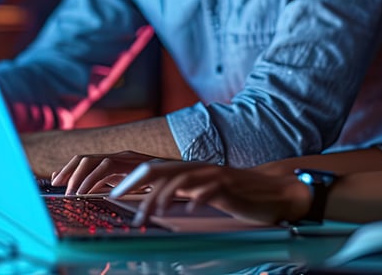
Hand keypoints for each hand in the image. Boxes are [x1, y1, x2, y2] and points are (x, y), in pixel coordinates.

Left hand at [51, 150, 164, 194]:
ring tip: (75, 194)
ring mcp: (129, 159)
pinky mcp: (139, 164)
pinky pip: (112, 168)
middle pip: (86, 158)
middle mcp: (120, 156)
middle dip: (70, 173)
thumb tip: (82, 191)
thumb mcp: (127, 186)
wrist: (187, 177)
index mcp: (115, 161)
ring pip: (98, 162)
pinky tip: (93, 192)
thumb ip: (108, 185)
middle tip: (62, 190)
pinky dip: (98, 179)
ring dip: (83, 178)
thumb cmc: (157, 185)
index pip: (84, 160)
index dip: (67, 169)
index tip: (54, 182)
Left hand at [108, 161, 311, 226]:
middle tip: (112, 198)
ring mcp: (212, 175)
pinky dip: (195, 198)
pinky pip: (208, 190)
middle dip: (131, 182)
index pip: (149, 168)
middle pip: (156, 168)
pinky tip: (185, 210)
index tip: (108, 193)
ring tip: (147, 215)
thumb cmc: (233, 194)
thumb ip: (178, 191)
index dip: (126, 178)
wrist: (273, 190)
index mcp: (186, 169)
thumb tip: (152, 202)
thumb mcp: (199, 191)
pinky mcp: (229, 186)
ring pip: (178, 179)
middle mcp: (195, 167)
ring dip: (159, 196)